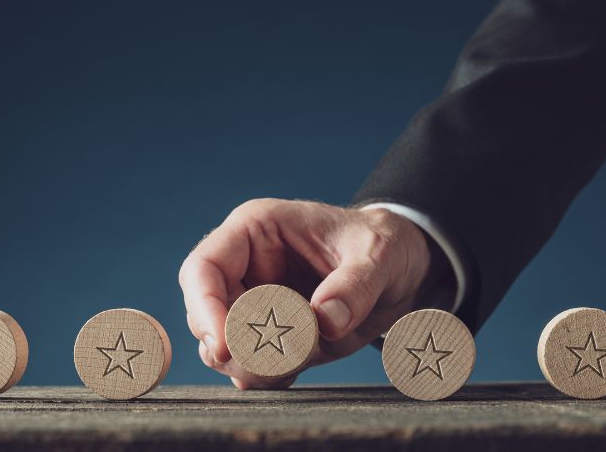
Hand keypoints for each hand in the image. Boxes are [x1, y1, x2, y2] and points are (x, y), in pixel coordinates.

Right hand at [178, 198, 438, 388]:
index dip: (206, 308)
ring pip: (223, 346)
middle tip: (285, 360)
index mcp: (257, 229)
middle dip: (238, 347)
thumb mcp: (379, 255)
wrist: (401, 266)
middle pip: (207, 315)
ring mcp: (254, 301)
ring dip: (255, 365)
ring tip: (305, 355)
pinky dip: (267, 376)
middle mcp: (246, 265)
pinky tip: (298, 367)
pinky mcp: (269, 333)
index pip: (204, 268)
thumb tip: (325, 321)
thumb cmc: (383, 243)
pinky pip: (248, 364)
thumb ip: (354, 286)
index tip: (226, 347)